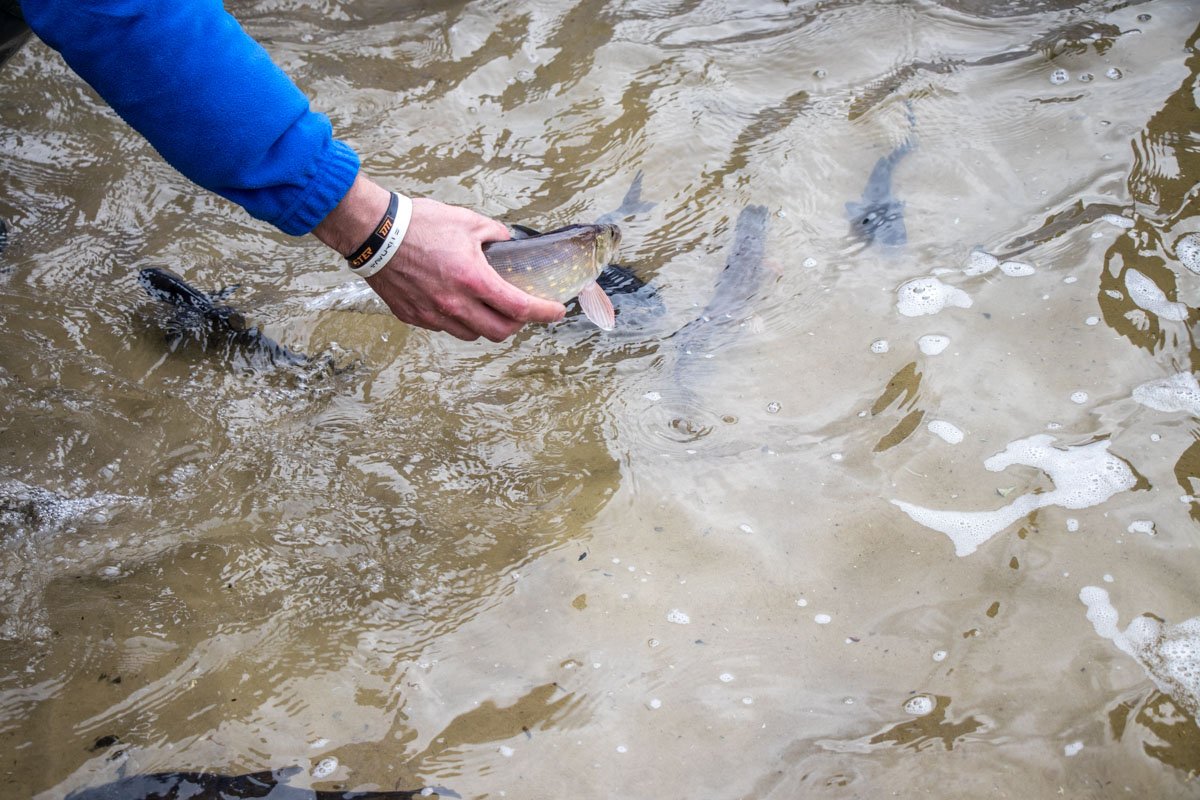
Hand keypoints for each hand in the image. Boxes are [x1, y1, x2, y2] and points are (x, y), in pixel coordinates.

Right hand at [312, 173, 564, 341]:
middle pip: (499, 332)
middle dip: (516, 324)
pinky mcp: (413, 317)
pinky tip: (455, 302)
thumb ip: (495, 234)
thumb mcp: (467, 221)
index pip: (520, 308)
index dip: (544, 313)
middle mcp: (455, 304)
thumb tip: (506, 242)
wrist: (373, 234)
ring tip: (486, 307)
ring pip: (471, 335)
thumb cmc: (419, 224)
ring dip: (485, 325)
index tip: (556, 311)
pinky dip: (457, 320)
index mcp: (473, 280)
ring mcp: (433, 315)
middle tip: (520, 310)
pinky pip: (444, 328)